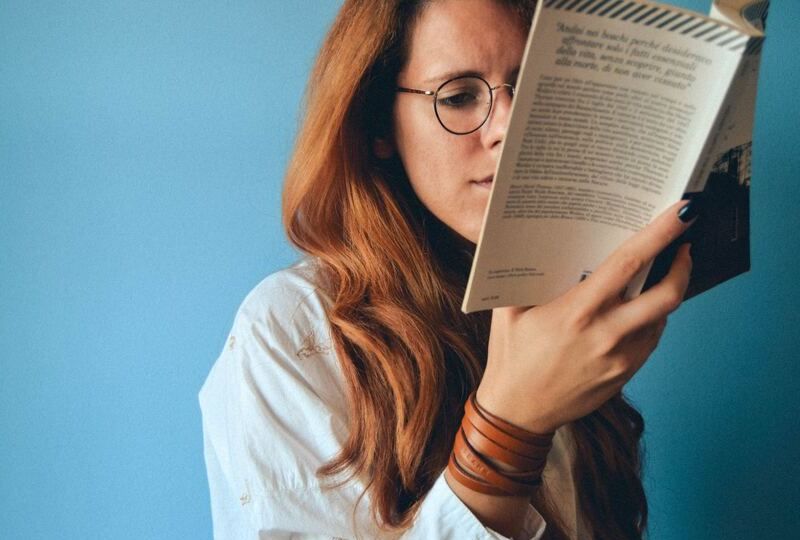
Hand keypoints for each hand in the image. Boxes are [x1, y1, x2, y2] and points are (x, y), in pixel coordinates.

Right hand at [476, 199, 696, 433]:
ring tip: (657, 277)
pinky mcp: (625, 375)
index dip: (660, 235)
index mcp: (577, 311)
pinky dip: (651, 320)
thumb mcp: (508, 311)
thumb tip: (535, 241)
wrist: (518, 412)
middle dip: (683, 265)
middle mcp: (606, 334)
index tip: (682, 214)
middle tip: (683, 247)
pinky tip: (637, 312)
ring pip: (663, 318)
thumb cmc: (511, 357)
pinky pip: (650, 340)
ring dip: (667, 293)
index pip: (629, 263)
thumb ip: (525, 277)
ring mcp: (620, 358)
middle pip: (666, 295)